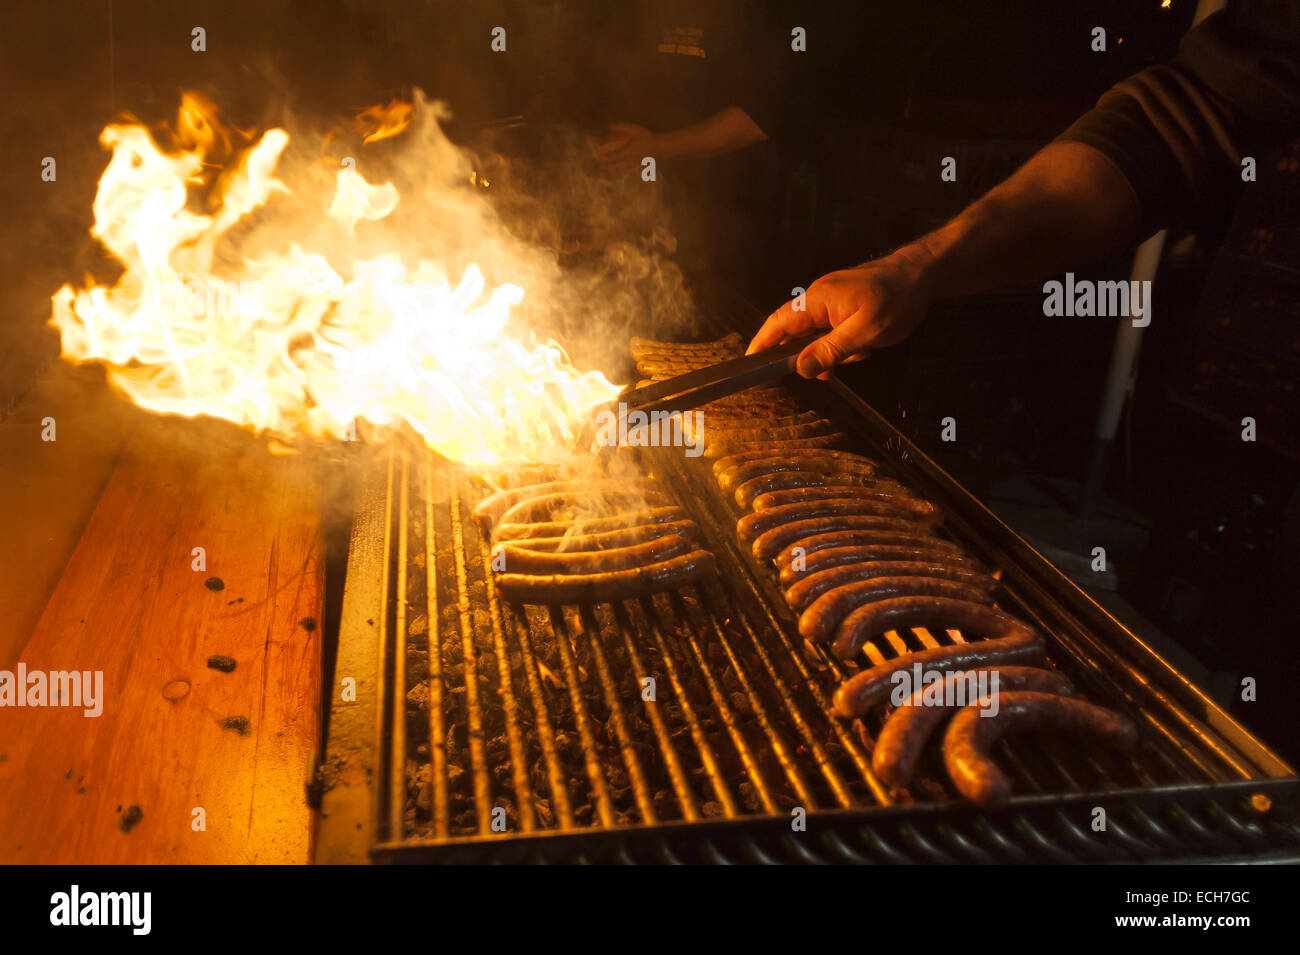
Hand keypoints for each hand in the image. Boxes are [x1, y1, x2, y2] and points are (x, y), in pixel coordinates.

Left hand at [590, 123, 659, 167]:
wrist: (660, 147)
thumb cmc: (647, 137)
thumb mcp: (633, 129)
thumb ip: (620, 127)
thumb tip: (609, 126)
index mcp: (627, 152)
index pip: (612, 157)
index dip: (604, 158)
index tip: (598, 157)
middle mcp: (629, 160)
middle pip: (615, 166)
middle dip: (608, 166)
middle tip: (601, 166)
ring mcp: (634, 164)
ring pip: (622, 169)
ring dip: (615, 168)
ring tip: (610, 168)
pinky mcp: (639, 165)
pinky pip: (628, 168)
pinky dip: (623, 168)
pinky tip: (622, 168)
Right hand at [747, 249, 937, 378]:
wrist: (924, 273)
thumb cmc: (898, 297)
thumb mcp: (866, 331)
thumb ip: (831, 350)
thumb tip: (801, 368)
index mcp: (817, 300)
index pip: (778, 323)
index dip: (761, 344)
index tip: (748, 365)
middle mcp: (819, 298)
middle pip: (794, 332)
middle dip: (807, 355)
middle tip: (828, 371)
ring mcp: (831, 302)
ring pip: (815, 336)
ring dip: (831, 352)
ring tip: (859, 354)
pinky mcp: (843, 306)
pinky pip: (830, 331)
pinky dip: (841, 345)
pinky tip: (862, 349)